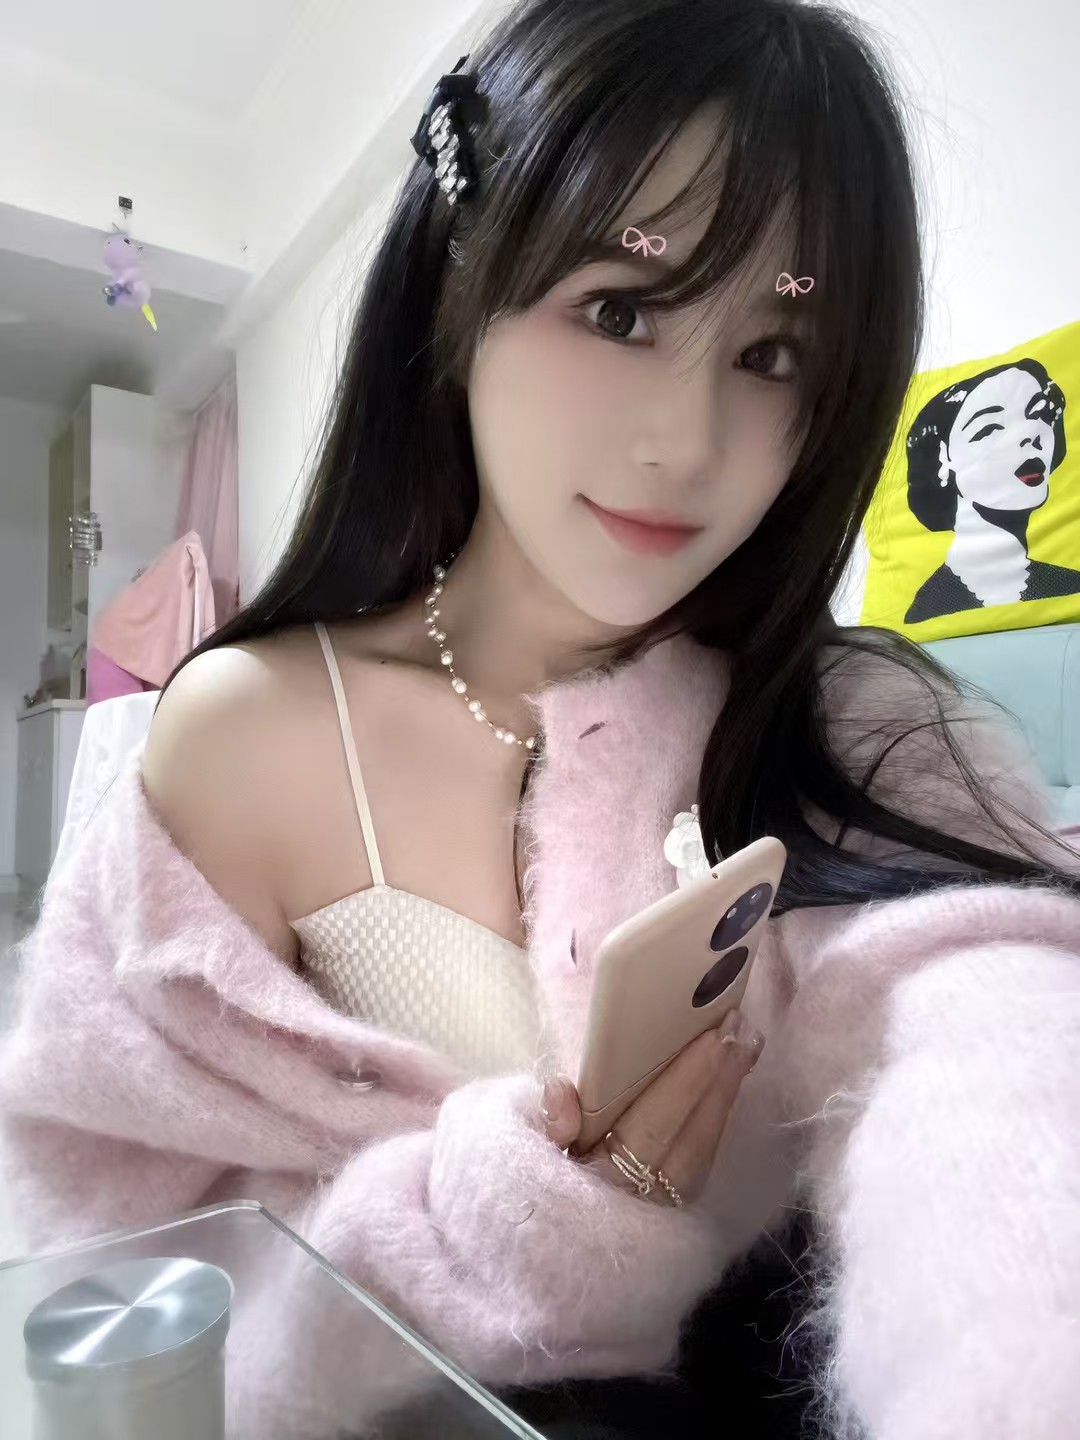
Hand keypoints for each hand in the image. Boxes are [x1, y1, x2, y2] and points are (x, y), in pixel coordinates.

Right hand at [540, 1011, 763, 1205]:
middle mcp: (642, 1199)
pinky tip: (728, 1090)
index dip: (685, 1082)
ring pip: (704, 1151)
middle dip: (721, 1082)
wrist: (553, 1258)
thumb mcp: (533, 1155)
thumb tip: (559, 1087)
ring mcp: (664, 1212)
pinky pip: (703, 1164)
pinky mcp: (676, 1217)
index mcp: (604, 1179)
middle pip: (692, 1137)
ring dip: (726, 1098)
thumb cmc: (541, 1188)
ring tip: (745, 1050)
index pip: (653, 1125)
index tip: (714, 1038)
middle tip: (745, 1031)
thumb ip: (550, 1125)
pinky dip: (717, 1124)